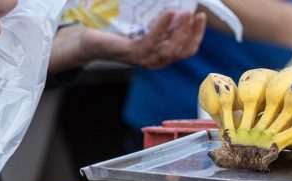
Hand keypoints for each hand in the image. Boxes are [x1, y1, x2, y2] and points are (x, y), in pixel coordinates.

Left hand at [84, 11, 205, 68]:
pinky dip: (163, 26)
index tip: (200, 17)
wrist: (92, 41)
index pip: (187, 50)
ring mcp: (146, 59)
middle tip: (197, 15)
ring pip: (171, 49)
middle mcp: (156, 61)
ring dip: (181, 30)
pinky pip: (153, 41)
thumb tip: (178, 9)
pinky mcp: (134, 53)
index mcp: (162, 56)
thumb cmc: (119, 33)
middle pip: (183, 51)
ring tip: (185, 13)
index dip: (197, 35)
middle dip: (193, 33)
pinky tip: (168, 13)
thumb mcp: (145, 28)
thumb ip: (161, 25)